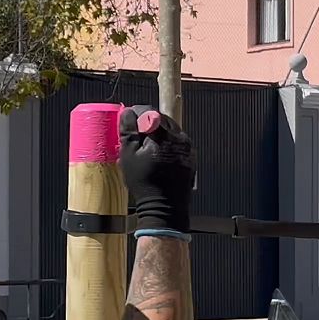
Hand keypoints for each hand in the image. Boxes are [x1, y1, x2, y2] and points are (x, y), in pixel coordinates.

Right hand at [119, 105, 193, 233]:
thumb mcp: (128, 156)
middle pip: (162, 119)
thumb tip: (128, 111)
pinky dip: (167, 145)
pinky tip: (157, 158)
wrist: (166, 208)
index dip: (136, 116)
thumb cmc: (145, 183)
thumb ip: (128, 131)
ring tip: (146, 150)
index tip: (129, 125)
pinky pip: (177, 143)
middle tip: (136, 138)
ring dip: (158, 134)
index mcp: (164, 135)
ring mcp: (188, 147)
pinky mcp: (190, 157)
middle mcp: (180, 137)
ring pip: (170, 130)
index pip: (149, 112)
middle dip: (148, 124)